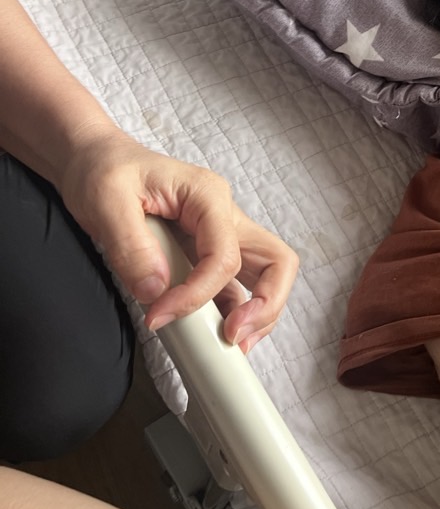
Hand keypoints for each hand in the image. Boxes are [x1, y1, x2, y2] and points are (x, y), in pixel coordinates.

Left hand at [58, 129, 297, 350]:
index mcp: (208, 197)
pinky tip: (209, 334)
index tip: (158, 317)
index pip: (225, 256)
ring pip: (265, 278)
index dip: (198, 295)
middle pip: (276, 263)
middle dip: (267, 305)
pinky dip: (230, 314)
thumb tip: (156, 290)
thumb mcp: (107, 200)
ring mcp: (219, 238)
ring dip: (258, 315)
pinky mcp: (205, 256)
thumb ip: (132, 246)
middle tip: (235, 338)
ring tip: (230, 345)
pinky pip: (233, 289)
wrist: (94, 163)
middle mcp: (224, 218)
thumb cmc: (104, 170)